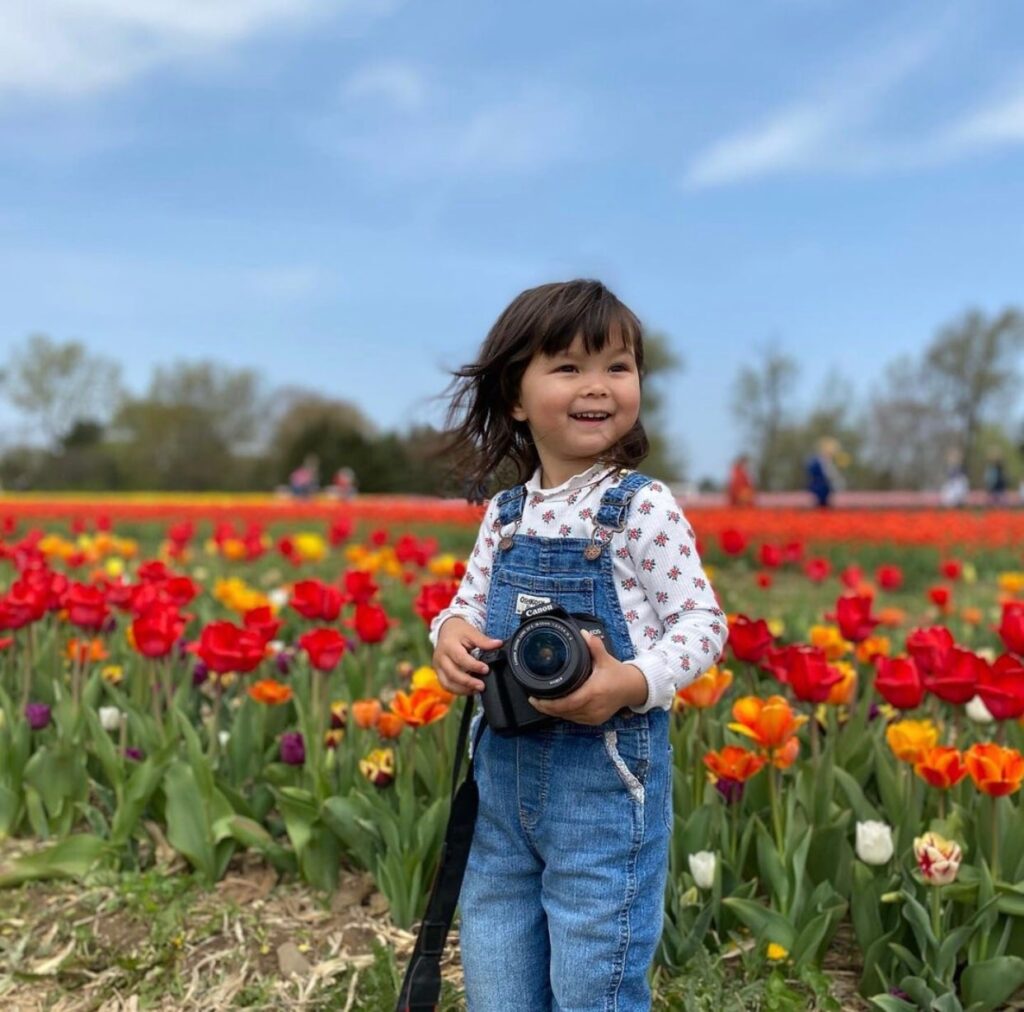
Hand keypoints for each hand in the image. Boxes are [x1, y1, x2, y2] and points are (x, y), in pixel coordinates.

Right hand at [433, 617, 502, 695]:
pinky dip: (457, 690)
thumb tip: (498, 644)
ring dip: (462, 690)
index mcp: (448, 645)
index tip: (486, 669)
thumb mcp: (471, 632)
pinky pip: (446, 686)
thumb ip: (484, 640)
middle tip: (482, 686)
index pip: (460, 658)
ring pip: (447, 683)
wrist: (446, 630)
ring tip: (477, 690)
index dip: (474, 666)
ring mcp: (438, 666)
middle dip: (468, 682)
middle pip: (452, 674)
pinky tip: (469, 690)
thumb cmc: (459, 631)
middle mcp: (440, 657)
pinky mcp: (438, 673)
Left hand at [528, 630, 648, 724]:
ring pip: (568, 717)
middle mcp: (593, 707)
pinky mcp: (595, 720)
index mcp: (594, 691)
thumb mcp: (606, 658)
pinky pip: (575, 719)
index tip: (536, 698)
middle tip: (534, 699)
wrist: (633, 688)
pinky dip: (565, 714)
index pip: (567, 703)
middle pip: (564, 712)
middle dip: (547, 708)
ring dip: (554, 712)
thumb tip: (583, 634)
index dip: (549, 704)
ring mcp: (594, 716)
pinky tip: (557, 708)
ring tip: (542, 703)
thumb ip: (594, 645)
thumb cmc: (618, 674)